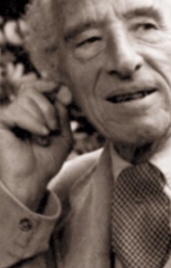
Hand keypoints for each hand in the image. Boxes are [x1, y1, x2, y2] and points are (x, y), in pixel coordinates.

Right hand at [0, 79, 73, 209]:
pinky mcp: (0, 122)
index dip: (52, 86)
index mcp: (31, 112)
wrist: (33, 180)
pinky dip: (34, 123)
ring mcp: (7, 116)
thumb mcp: (63, 135)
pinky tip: (39, 136)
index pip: (37, 87)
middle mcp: (17, 111)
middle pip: (33, 90)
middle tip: (53, 129)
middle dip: (49, 108)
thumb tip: (60, 93)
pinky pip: (18, 110)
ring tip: (44, 136)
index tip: (66, 96)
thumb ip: (63, 114)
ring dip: (43, 117)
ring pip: (27, 98)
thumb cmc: (46, 161)